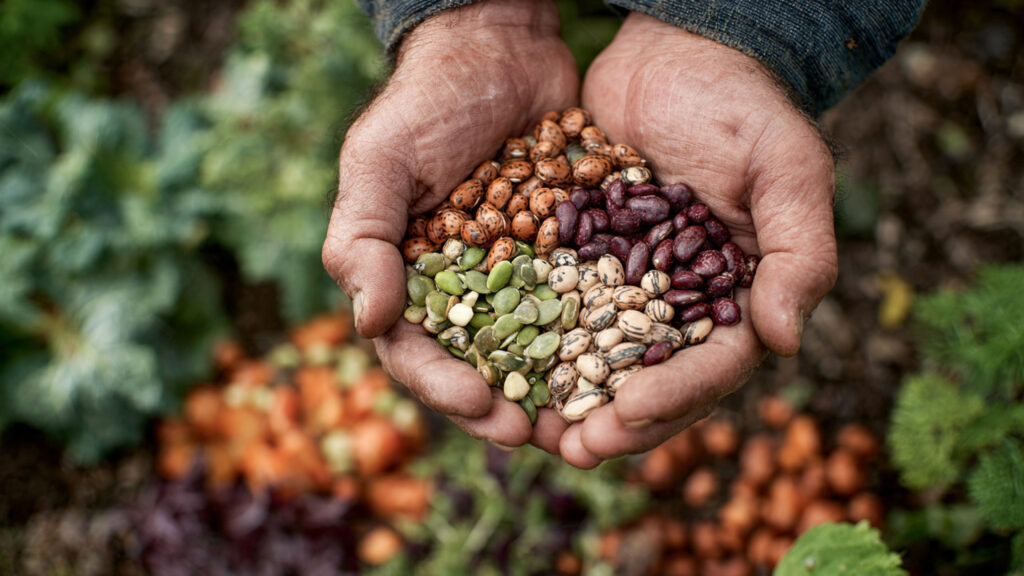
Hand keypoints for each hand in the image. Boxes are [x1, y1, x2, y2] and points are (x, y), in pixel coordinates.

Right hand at [323, 0, 577, 450]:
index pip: (417, 352)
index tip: (485, 409)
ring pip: (534, 348)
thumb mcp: (381, 160)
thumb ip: (362, 239)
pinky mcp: (566, 254)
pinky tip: (624, 363)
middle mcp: (462, 287)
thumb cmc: (428, 101)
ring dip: (555, 389)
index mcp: (408, 278)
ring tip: (584, 424)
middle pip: (479, 365)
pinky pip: (582, 304)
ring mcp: (517, 274)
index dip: (447, 387)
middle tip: (540, 436)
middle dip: (505, 405)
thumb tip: (370, 323)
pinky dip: (598, 337)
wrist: (503, 46)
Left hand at [559, 13, 838, 467]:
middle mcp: (682, 301)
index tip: (630, 414)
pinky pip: (556, 307)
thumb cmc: (742, 105)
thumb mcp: (787, 167)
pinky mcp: (583, 257)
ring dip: (569, 398)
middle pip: (652, 378)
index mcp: (737, 295)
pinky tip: (503, 366)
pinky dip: (535, 340)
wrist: (676, 51)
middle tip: (575, 449)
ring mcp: (629, 282)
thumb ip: (798, 252)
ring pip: (599, 357)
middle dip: (616, 420)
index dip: (676, 396)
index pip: (714, 364)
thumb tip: (785, 342)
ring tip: (534, 430)